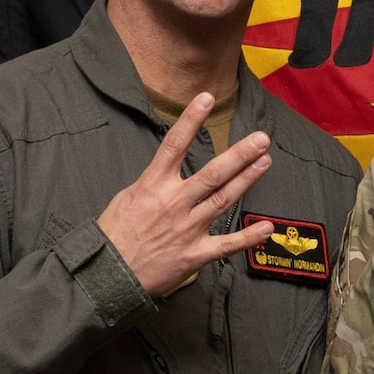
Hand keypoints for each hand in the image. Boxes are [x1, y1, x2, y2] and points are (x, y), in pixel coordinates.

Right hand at [97, 93, 272, 295]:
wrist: (107, 275)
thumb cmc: (114, 236)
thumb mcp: (126, 198)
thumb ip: (152, 183)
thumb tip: (168, 169)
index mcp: (152, 186)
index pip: (174, 145)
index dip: (191, 120)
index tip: (206, 98)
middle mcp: (173, 204)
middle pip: (212, 173)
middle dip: (239, 154)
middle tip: (261, 138)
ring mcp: (186, 229)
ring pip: (223, 200)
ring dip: (247, 179)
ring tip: (265, 161)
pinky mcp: (194, 255)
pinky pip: (226, 245)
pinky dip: (248, 237)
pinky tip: (267, 227)